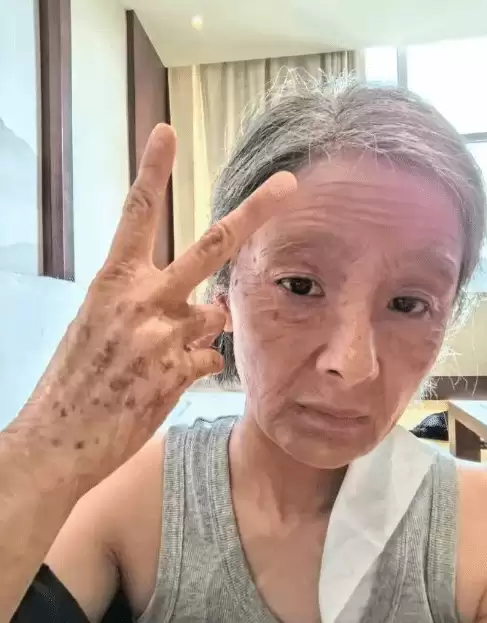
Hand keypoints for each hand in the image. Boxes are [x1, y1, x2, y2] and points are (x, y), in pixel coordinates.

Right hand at [23, 124, 296, 491]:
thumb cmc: (75, 380)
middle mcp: (140, 300)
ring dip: (207, 327)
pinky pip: (209, 358)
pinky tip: (168, 380)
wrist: (56, 440)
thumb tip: (204, 305)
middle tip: (287, 186)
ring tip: (170, 349)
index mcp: (111, 282)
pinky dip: (197, 365)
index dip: (151, 171)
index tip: (167, 133)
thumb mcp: (98, 326)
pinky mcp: (175, 373)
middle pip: (210, 245)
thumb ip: (145, 305)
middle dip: (253, 213)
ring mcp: (161, 336)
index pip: (135, 214)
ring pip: (216, 314)